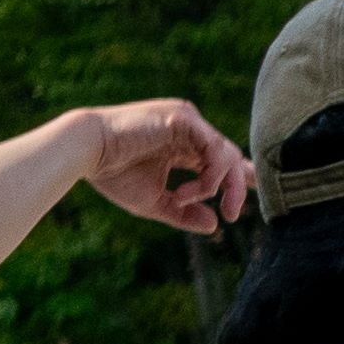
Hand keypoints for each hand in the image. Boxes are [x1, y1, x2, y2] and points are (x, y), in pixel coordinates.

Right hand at [75, 100, 256, 234]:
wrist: (86, 152)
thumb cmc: (113, 174)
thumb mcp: (156, 202)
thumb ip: (184, 214)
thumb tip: (215, 226)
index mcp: (184, 147)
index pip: (222, 161)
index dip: (243, 177)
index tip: (256, 195)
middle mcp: (190, 131)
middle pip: (231, 159)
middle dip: (236, 190)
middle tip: (232, 215)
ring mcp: (187, 122)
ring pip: (227, 153)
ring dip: (215, 184)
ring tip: (186, 198)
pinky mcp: (183, 117)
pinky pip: (214, 147)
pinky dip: (210, 172)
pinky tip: (196, 188)